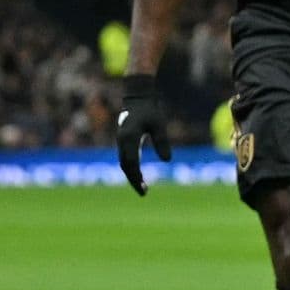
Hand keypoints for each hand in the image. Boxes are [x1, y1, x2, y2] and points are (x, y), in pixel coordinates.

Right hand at [115, 74, 172, 195]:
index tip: (144, 189)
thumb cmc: (149, 109)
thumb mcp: (158, 124)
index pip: (131, 163)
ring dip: (132, 175)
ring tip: (143, 187)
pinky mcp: (124, 141)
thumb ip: (162, 142)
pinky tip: (139, 174)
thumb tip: (167, 161)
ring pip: (124, 163)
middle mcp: (122, 141)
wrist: (137, 96)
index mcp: (128, 138)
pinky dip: (131, 168)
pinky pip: (126, 158)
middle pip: (125, 166)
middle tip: (144, 193)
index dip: (137, 178)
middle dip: (134, 180)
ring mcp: (121, 141)